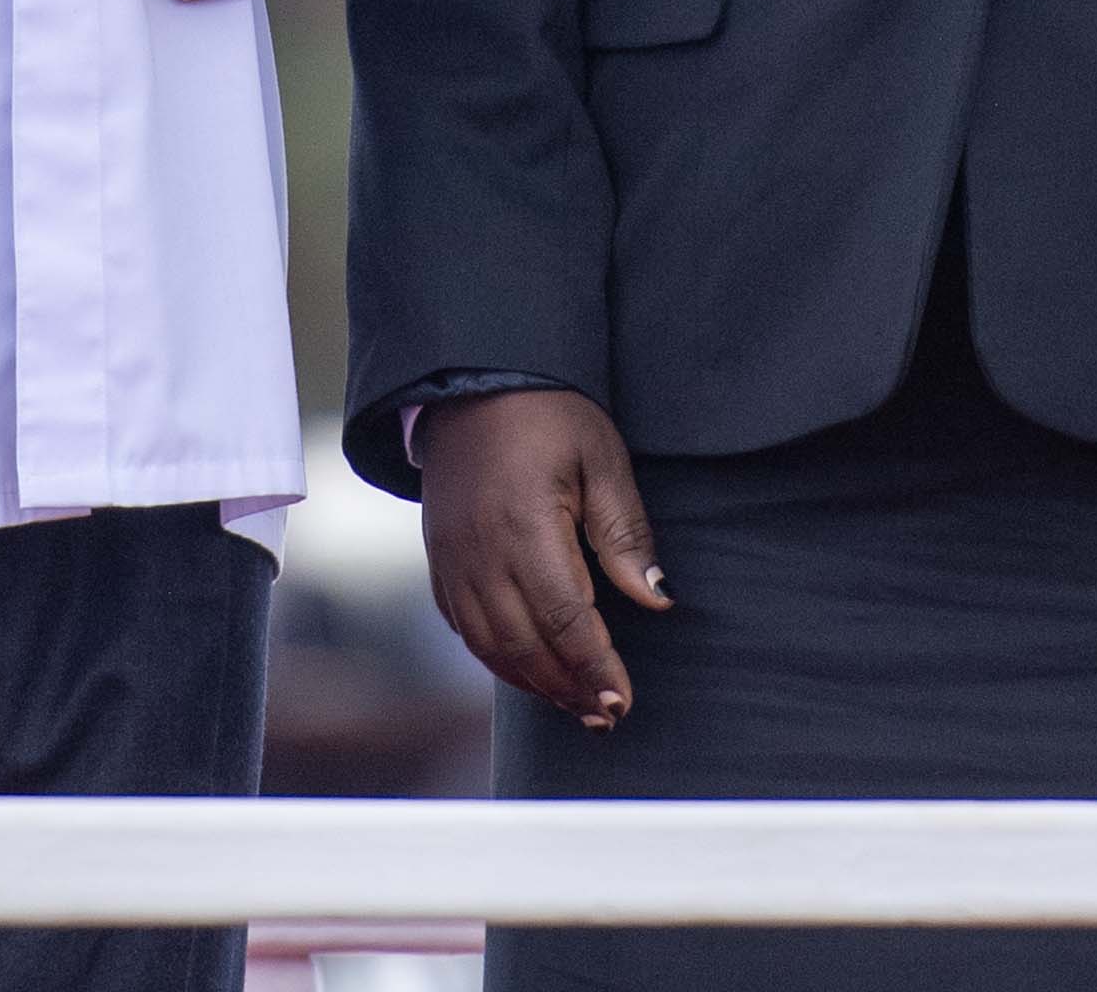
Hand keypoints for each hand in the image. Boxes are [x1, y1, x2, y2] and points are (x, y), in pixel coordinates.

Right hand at [420, 386, 670, 727]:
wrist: (471, 381)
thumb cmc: (548, 413)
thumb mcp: (601, 457)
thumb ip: (626, 533)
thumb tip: (657, 599)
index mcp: (525, 526)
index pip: (566, 619)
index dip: (595, 667)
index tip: (622, 702)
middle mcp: (480, 552)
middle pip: (524, 645)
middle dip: (568, 688)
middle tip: (607, 716)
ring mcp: (452, 559)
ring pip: (489, 646)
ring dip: (533, 683)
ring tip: (575, 703)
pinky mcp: (438, 559)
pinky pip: (463, 626)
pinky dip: (496, 659)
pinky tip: (527, 671)